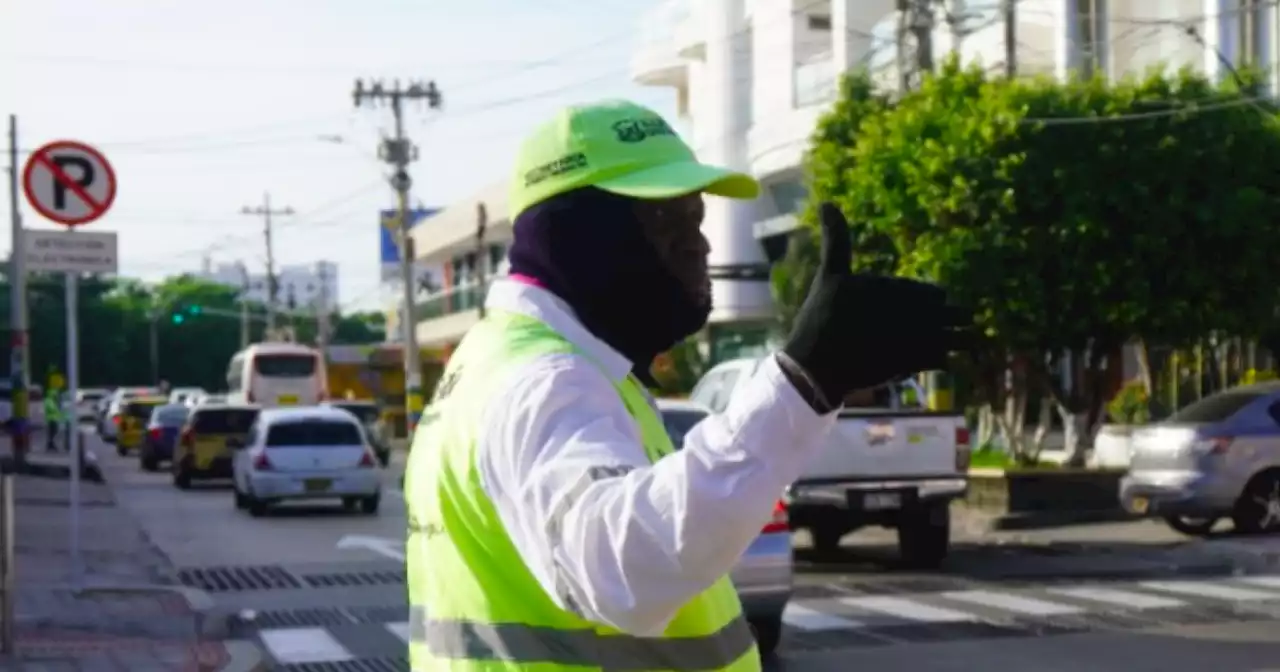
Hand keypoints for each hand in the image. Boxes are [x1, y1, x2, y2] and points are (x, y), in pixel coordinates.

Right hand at [781, 203, 971, 407]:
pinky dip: (944, 360)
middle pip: (949, 312)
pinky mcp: (909, 363)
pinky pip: (941, 360)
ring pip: (952, 336)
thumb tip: (827, 201)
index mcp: (895, 286)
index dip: (934, 300)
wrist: (814, 364)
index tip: (934, 307)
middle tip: (964, 322)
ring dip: (963, 338)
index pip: (935, 293)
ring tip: (971, 341)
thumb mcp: (829, 273)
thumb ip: (836, 239)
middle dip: (957, 317)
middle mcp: (909, 310)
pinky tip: (943, 361)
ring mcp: (911, 336)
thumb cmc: (821, 316)